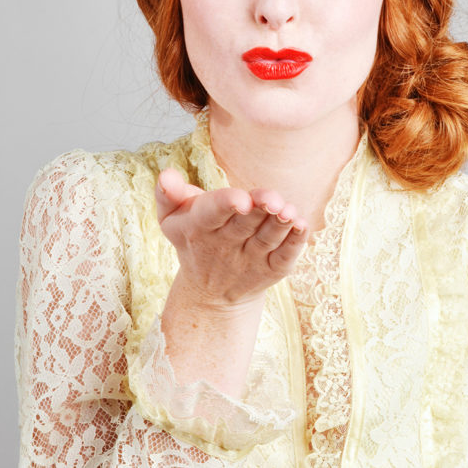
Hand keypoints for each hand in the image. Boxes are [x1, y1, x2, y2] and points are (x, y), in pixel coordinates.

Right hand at [155, 169, 308, 308]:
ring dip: (281, 225)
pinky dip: (295, 243)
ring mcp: (251, 258)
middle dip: (260, 209)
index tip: (241, 199)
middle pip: (245, 224)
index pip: (213, 213)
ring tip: (289, 211)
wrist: (209, 291)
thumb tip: (166, 175)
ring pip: (268, 239)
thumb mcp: (172, 217)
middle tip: (273, 199)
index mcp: (199, 226)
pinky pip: (285, 257)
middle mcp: (226, 244)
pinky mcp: (271, 270)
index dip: (227, 204)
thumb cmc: (193, 238)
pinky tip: (301, 226)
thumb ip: (168, 193)